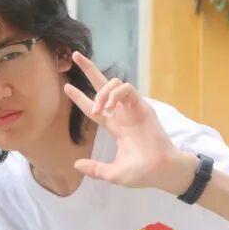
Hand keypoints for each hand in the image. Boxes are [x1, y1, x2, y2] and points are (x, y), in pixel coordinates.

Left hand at [63, 53, 194, 194]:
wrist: (162, 172)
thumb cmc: (142, 173)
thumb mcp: (113, 174)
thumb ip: (96, 169)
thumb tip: (76, 164)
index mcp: (115, 127)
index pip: (94, 108)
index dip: (80, 98)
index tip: (66, 88)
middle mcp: (122, 114)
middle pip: (103, 86)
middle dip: (89, 70)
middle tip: (75, 55)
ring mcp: (133, 109)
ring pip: (115, 84)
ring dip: (102, 92)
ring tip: (98, 108)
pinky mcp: (143, 107)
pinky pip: (128, 90)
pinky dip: (116, 94)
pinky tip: (109, 106)